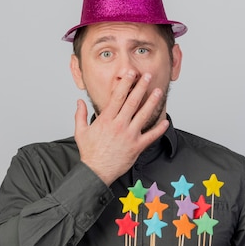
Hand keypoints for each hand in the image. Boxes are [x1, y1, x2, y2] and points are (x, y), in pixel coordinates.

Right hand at [74, 70, 168, 184]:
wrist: (96, 171)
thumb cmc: (90, 153)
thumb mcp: (80, 132)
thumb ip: (80, 115)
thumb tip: (79, 102)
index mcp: (106, 120)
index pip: (117, 97)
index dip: (125, 84)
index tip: (130, 75)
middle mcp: (119, 125)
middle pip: (132, 102)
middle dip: (141, 87)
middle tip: (147, 76)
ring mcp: (129, 136)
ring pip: (143, 115)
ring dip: (152, 102)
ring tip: (158, 92)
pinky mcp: (136, 147)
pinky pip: (151, 136)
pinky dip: (159, 129)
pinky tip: (165, 121)